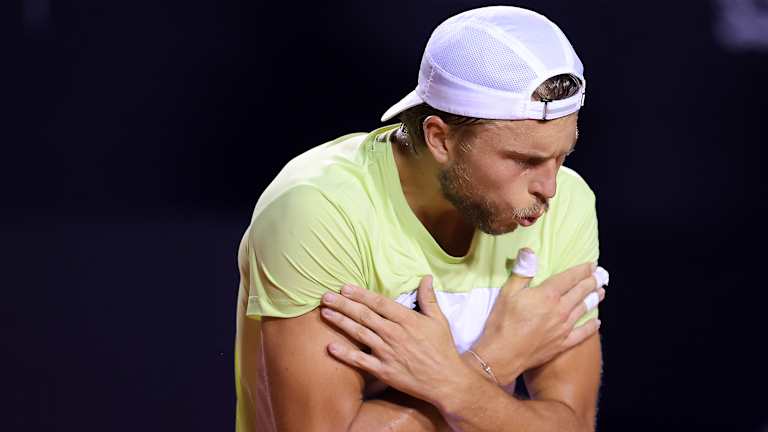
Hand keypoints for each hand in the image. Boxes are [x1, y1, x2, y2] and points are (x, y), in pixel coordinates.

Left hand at [319, 276, 473, 405]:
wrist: (447, 381)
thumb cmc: (442, 349)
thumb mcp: (439, 320)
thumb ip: (428, 298)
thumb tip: (426, 277)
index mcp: (407, 319)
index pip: (379, 302)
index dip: (360, 294)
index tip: (345, 287)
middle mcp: (394, 334)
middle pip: (364, 315)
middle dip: (343, 304)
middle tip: (325, 296)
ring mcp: (387, 353)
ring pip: (359, 333)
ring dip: (340, 322)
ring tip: (324, 313)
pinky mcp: (383, 371)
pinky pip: (360, 361)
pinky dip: (345, 354)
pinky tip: (330, 346)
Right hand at [470, 258, 606, 385]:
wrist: (503, 354)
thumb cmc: (503, 322)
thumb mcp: (508, 292)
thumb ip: (522, 271)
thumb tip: (530, 251)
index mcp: (548, 295)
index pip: (569, 278)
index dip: (582, 270)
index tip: (591, 264)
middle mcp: (560, 310)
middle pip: (580, 292)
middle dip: (591, 282)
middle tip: (601, 276)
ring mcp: (563, 328)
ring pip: (583, 310)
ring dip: (593, 299)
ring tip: (602, 292)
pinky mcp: (562, 344)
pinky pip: (582, 334)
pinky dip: (591, 327)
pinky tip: (597, 323)